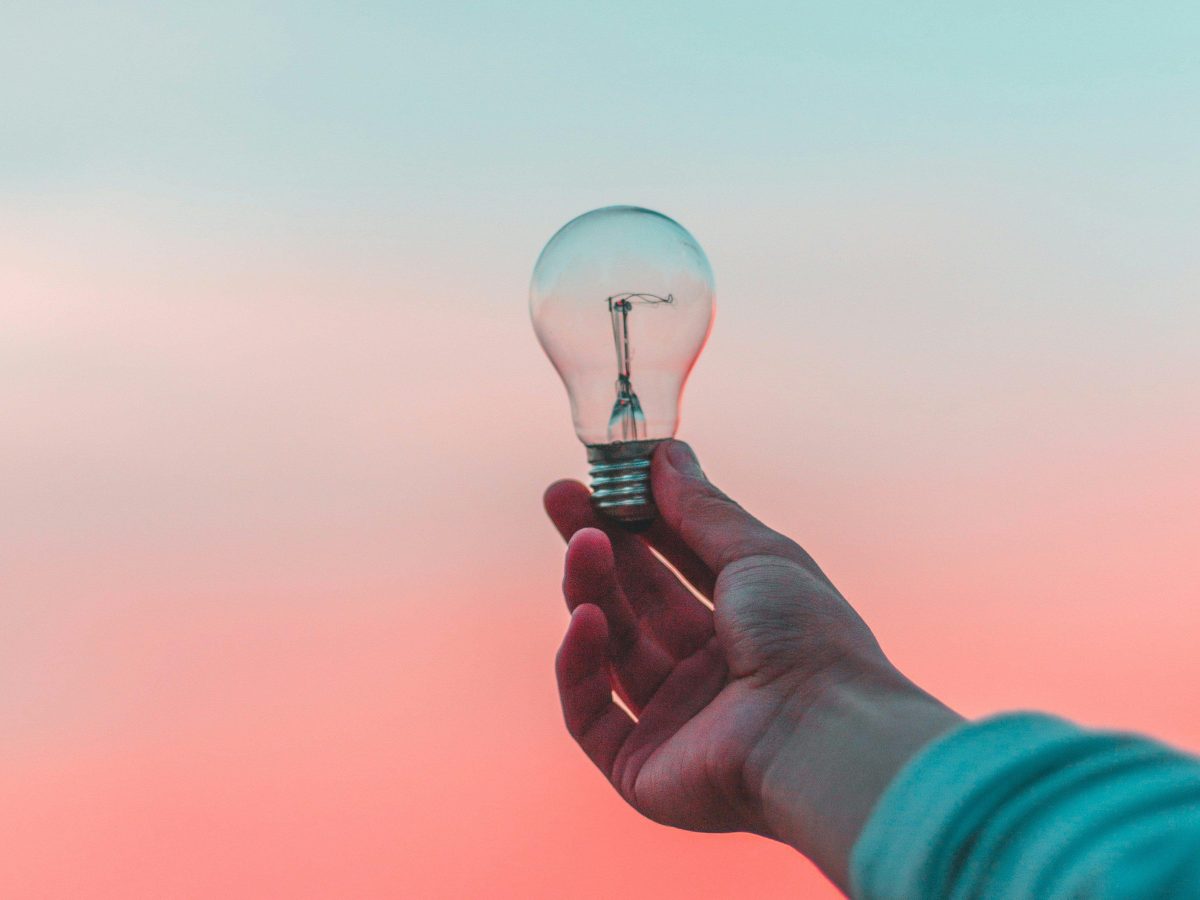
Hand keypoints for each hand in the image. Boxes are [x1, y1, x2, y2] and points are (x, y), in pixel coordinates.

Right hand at [545, 441, 959, 888]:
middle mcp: (709, 673)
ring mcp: (674, 721)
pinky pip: (590, 713)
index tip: (601, 478)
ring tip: (582, 544)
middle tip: (559, 497)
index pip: (676, 564)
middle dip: (597, 546)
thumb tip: (666, 453)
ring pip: (611, 648)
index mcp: (745, 626)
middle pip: (635, 601)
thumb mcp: (757, 554)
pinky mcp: (640, 768)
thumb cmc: (807, 637)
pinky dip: (580, 665)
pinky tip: (585, 619)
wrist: (822, 734)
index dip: (637, 521)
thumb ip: (702, 509)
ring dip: (591, 591)